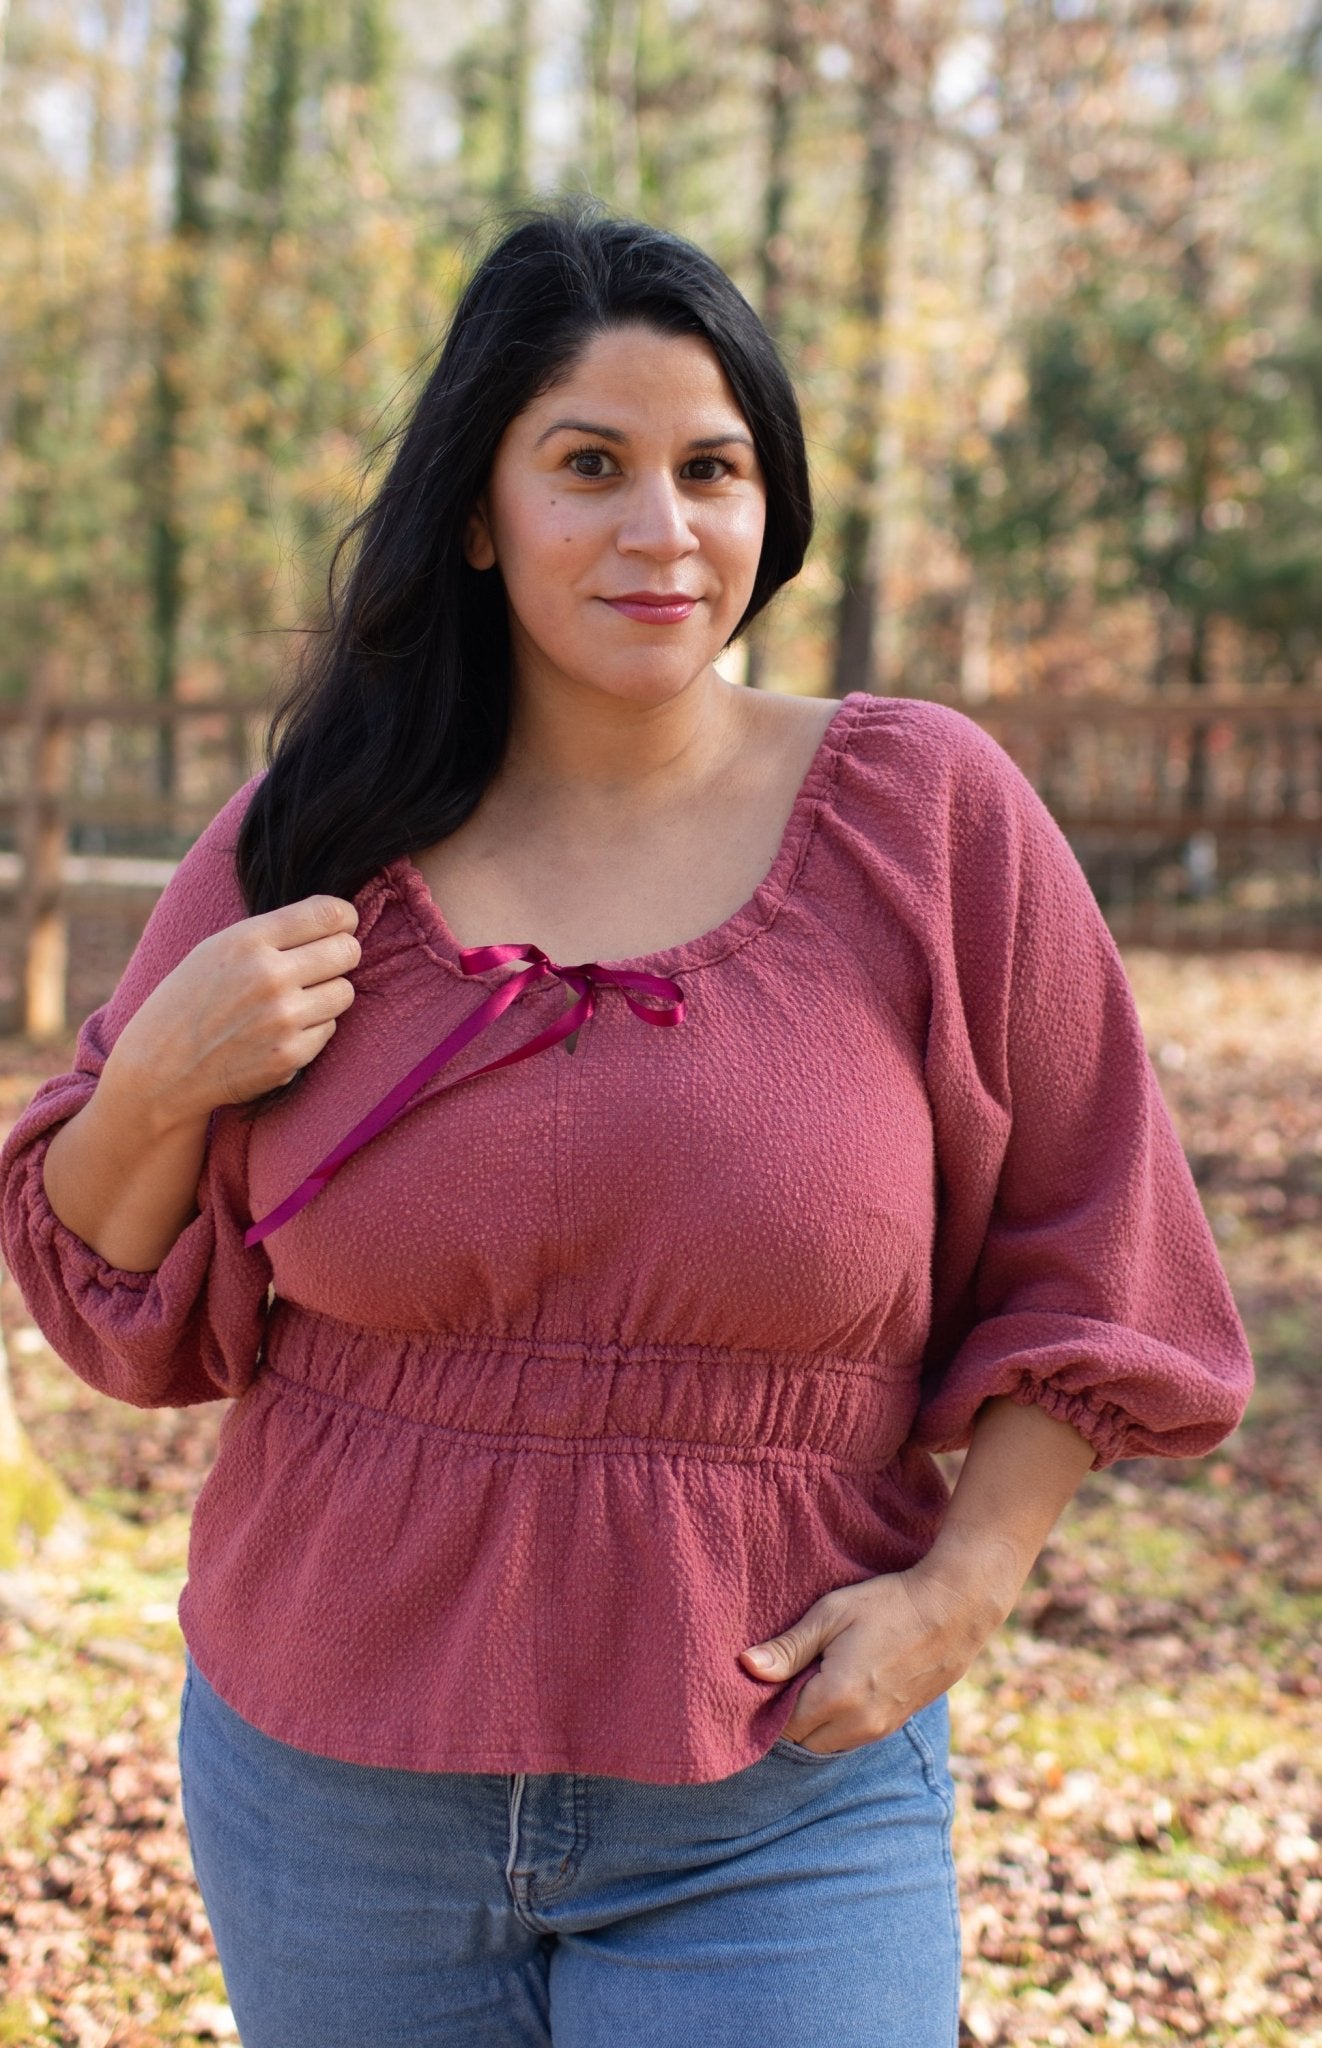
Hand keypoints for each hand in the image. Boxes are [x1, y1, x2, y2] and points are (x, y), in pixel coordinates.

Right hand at [105, 895, 361, 1129]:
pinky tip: (279, 1031)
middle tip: (320, 965)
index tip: (340, 926)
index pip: (330, 913)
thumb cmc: (191, 999)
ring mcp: (283, 1019)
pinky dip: (312, 1028)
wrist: (162, 1068)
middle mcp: (269, 976)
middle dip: (339, 955)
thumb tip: (338, 920)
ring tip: (293, 1000)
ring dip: (327, 994)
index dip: (344, 918)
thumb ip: (274, 932)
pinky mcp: (291, 1056)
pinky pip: (329, 1028)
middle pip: (348, 951)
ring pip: (344, 991)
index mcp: (248, 940)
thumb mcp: (218, 948)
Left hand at [739, 1549, 1007, 1755]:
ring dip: (815, 1720)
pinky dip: (839, 1722)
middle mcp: (858, 1724)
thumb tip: (746, 1667)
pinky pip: (852, 1737)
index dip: (771, 1701)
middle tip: (794, 1673)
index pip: (783, 1724)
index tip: (771, 1674)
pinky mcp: (895, 1725)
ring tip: (820, 1676)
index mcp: (837, 1697)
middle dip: (791, 1715)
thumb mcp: (831, 1614)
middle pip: (803, 1740)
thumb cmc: (888, 1604)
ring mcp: (880, 1729)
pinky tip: (844, 1685)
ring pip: (827, 1743)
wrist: (953, 1611)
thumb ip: (788, 1648)